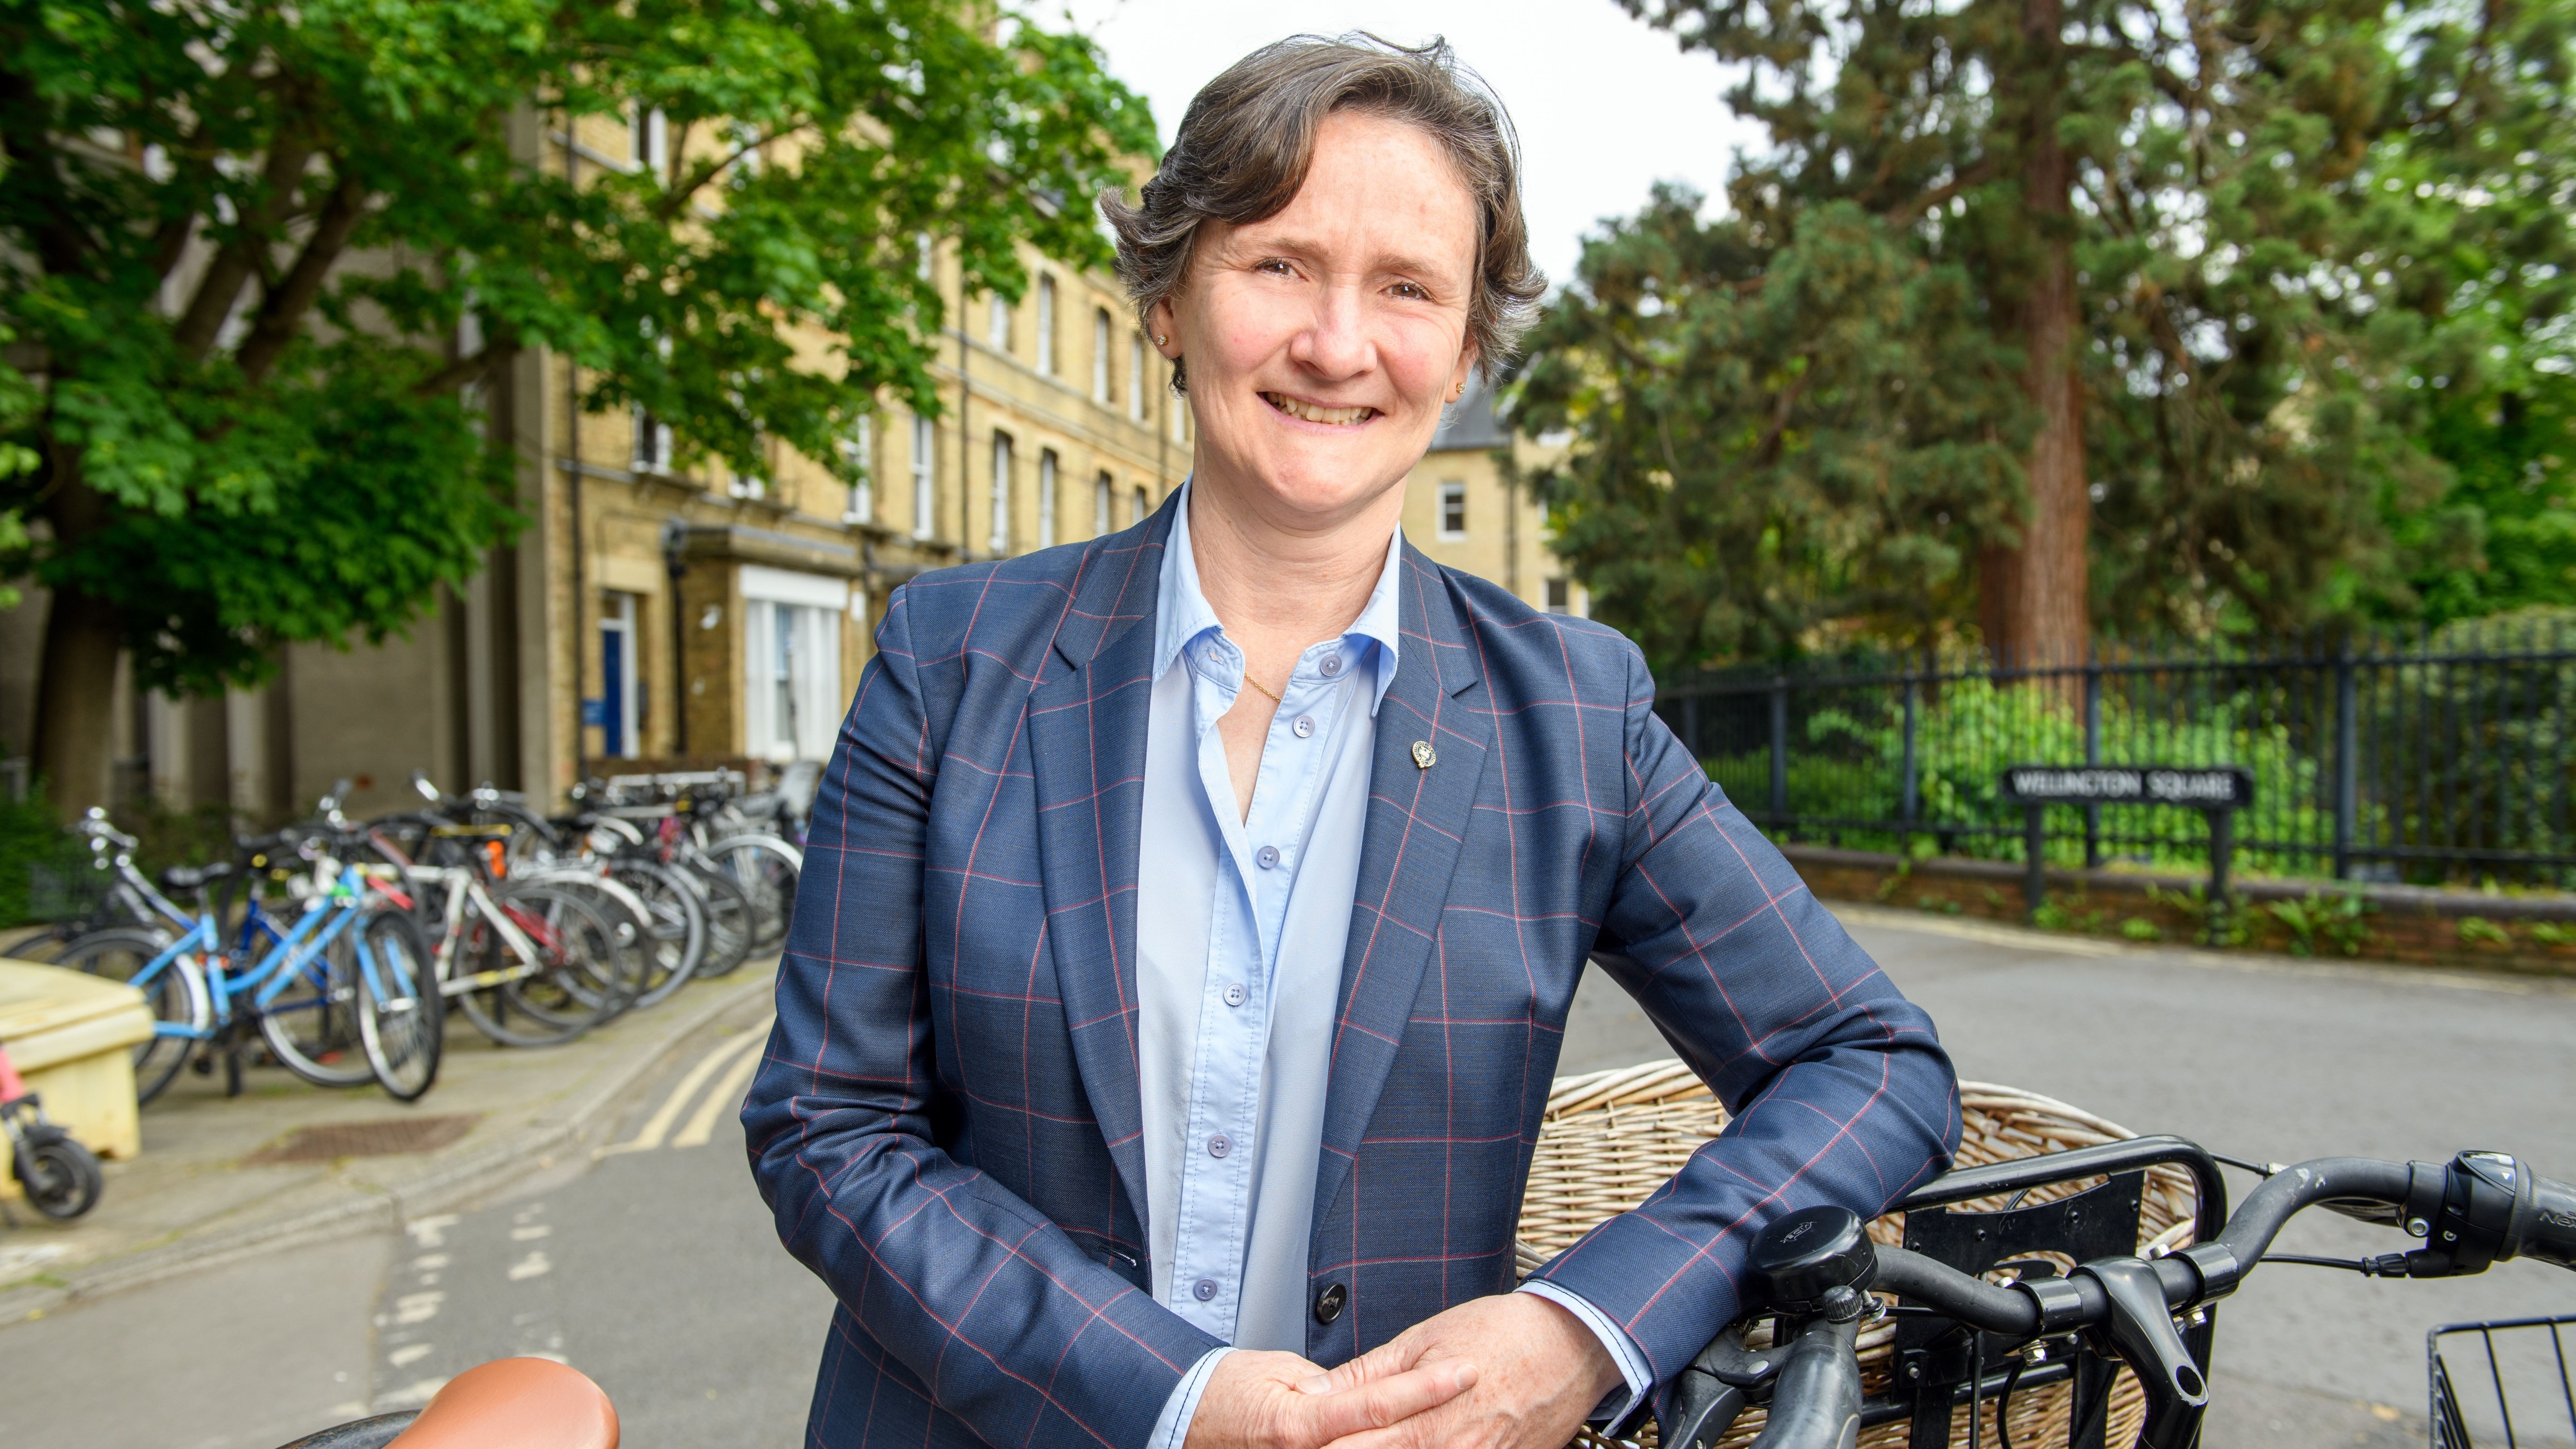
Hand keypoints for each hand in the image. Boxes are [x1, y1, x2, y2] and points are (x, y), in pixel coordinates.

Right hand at [1184, 1348, 1477, 1448]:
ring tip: (1469, 1433)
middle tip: (1487, 1409)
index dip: (1427, 1386)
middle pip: (1391, 1444)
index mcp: (1303, 1425)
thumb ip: (1328, 1384)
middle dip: (1441, 1429)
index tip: (1466, 1371)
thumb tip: (1365, 1392)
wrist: (1177, 1424)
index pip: (1380, 1403)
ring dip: (1424, 1445)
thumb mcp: (1277, 1372)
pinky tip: (1418, 1445)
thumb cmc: (1222, 1396)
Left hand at [1302, 1293, 1623, 1448]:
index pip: (1352, 1447)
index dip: (1320, 1447)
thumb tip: (1320, 1392)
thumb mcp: (1424, 1339)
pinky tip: (1418, 1445)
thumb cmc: (1501, 1332)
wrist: (1572, 1344)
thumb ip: (1369, 1375)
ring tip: (1361, 1441)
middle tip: (1314, 1444)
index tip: (1294, 1442)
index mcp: (1425, 1417)